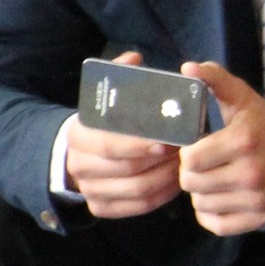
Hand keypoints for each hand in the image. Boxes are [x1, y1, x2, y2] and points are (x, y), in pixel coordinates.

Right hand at [58, 54, 181, 218]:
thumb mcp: (107, 96)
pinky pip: (137, 206)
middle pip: (127, 169)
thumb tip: (134, 58)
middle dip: (160, 161)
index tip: (167, 141)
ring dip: (165, 178)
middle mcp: (79, 164)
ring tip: (185, 165)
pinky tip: (176, 182)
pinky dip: (161, 196)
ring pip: (136, 190)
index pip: (110, 144)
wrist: (82, 152)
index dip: (140, 145)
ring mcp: (89, 189)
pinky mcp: (101, 207)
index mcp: (79, 135)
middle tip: (185, 151)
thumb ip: (121, 76)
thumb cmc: (106, 121)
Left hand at [173, 61, 264, 236]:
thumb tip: (187, 67)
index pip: (190, 159)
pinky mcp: (261, 217)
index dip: (187, 153)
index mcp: (244, 140)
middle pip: (192, 184)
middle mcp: (253, 172)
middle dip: (191, 173)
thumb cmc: (262, 122)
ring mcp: (259, 198)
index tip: (196, 147)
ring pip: (201, 205)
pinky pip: (216, 224)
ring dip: (202, 193)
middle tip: (204, 164)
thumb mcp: (241, 96)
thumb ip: (213, 78)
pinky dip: (211, 213)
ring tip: (214, 178)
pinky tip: (220, 196)